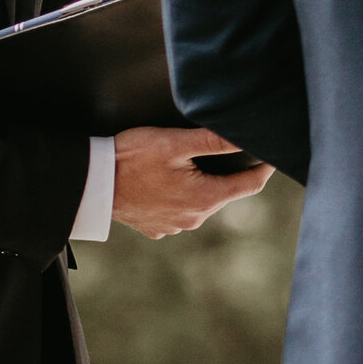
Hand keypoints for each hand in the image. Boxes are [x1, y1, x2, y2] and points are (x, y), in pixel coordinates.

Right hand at [111, 124, 273, 239]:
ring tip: (188, 162)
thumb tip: (245, 136)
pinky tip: (165, 179)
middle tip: (226, 148)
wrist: (90, 184)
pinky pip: (179, 209)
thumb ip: (214, 140)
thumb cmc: (131, 159)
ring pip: (201, 201)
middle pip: (225, 192)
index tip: (273, 153)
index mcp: (204, 199)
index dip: (264, 167)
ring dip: (201, 183)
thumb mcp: (175, 143)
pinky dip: (180, 194)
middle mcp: (193, 218)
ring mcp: (174, 226)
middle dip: (228, 172)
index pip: (250, 185)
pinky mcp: (157, 227)